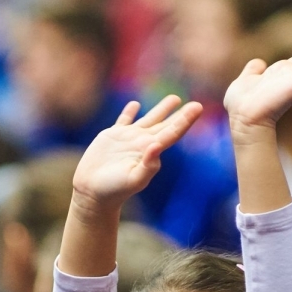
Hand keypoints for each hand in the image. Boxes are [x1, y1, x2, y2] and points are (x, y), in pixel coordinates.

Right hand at [71, 95, 202, 211]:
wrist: (93, 193)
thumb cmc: (114, 190)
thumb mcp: (133, 180)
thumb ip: (148, 165)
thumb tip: (157, 145)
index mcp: (150, 152)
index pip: (172, 133)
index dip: (185, 120)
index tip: (198, 107)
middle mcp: (142, 143)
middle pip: (165, 125)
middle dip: (179, 114)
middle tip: (196, 105)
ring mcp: (128, 140)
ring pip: (148, 119)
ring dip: (161, 109)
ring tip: (175, 99)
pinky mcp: (112, 137)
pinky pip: (123, 121)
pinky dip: (129, 112)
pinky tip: (134, 105)